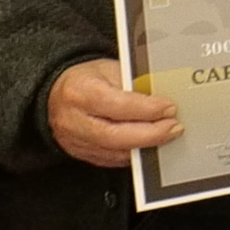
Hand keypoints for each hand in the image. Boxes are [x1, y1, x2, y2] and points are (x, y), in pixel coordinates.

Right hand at [46, 57, 179, 166]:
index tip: (169, 109)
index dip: (147, 109)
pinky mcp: (81, 154)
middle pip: (115, 135)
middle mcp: (74, 120)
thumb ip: (133, 84)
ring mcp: (75, 141)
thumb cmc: (85, 80)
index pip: (117, 105)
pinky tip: (148, 144)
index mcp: (80, 92)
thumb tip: (162, 98)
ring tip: (166, 136)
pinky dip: (134, 153)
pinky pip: (112, 160)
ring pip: (115, 152)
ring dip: (145, 146)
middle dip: (151, 134)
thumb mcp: (109, 70)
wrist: (55, 94)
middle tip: (173, 128)